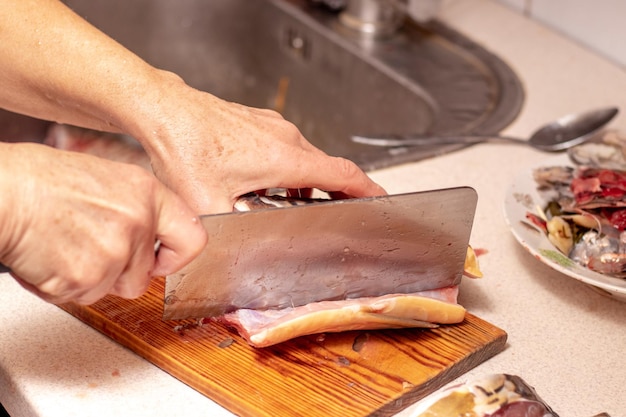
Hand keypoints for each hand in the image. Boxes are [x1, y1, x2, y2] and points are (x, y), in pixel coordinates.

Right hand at [0, 142, 206, 303]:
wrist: (3, 192)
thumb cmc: (41, 180)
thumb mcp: (107, 179)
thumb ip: (137, 209)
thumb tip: (152, 236)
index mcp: (147, 194)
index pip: (193, 238)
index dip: (176, 257)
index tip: (162, 261)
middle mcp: (138, 222)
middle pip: (143, 277)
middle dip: (118, 274)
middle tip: (88, 249)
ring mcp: (114, 252)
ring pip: (110, 290)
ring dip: (88, 280)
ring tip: (64, 246)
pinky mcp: (86, 278)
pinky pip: (80, 297)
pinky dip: (61, 286)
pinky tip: (49, 256)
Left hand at [131, 80, 387, 212]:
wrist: (163, 110)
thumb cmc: (184, 148)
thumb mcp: (209, 204)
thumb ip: (229, 234)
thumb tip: (236, 258)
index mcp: (285, 158)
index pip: (343, 174)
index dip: (367, 190)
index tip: (381, 200)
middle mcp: (285, 138)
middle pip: (328, 168)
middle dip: (337, 192)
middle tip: (337, 213)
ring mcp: (272, 126)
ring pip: (305, 157)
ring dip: (308, 182)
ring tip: (293, 205)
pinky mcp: (257, 122)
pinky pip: (286, 147)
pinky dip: (288, 168)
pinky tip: (264, 185)